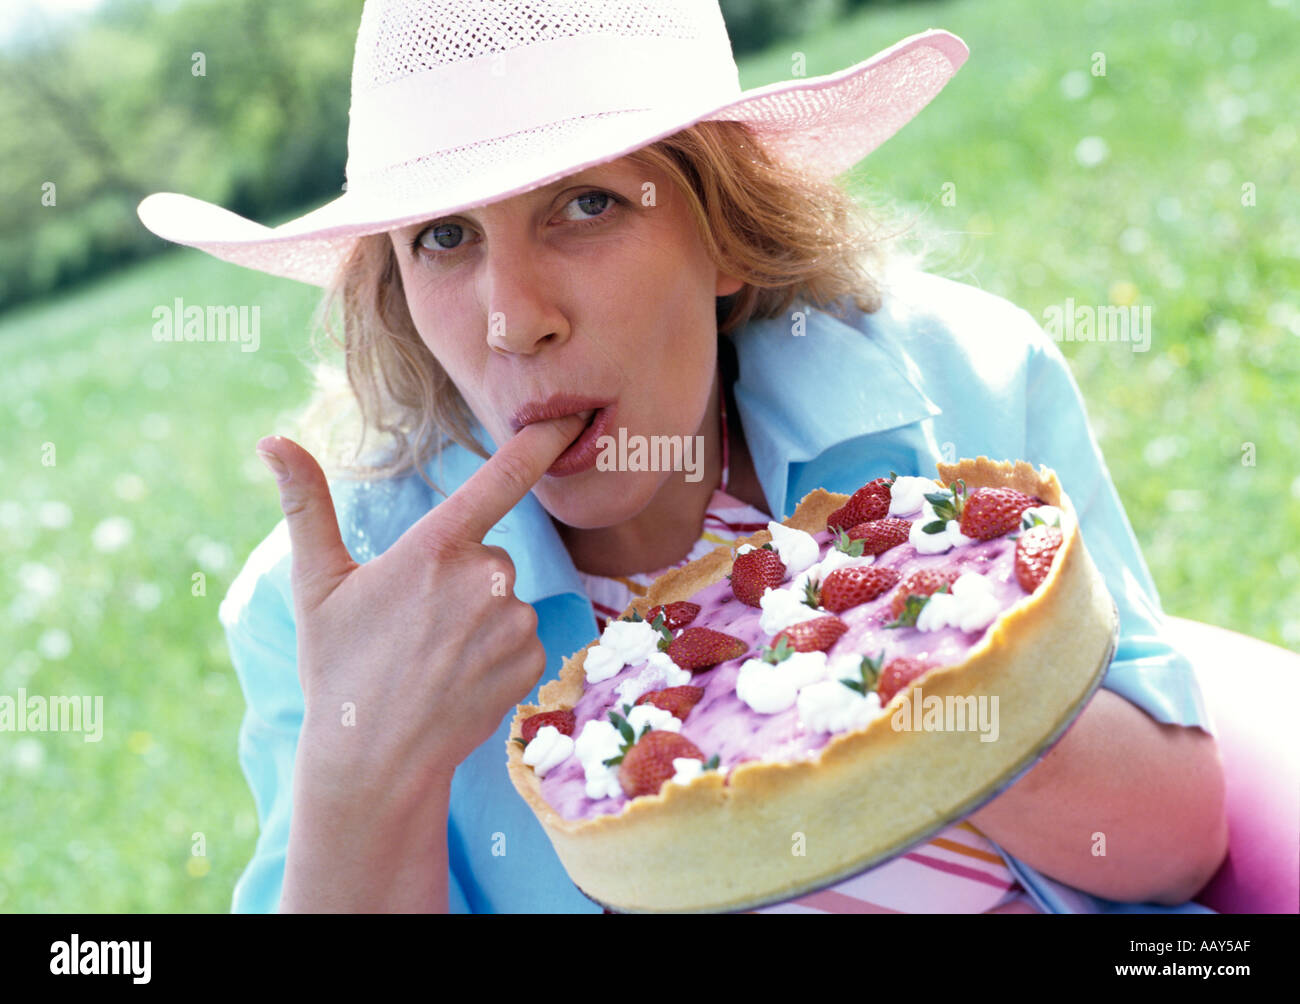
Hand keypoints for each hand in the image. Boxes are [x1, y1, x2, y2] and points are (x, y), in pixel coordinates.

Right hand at [255, 413, 587, 799]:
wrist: (374, 760)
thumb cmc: (339, 668)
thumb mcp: (316, 584)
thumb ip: (306, 505)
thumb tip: (272, 440)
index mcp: (434, 548)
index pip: (499, 479)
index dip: (538, 444)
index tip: (569, 418)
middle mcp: (483, 578)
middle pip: (488, 555)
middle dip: (460, 581)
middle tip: (415, 627)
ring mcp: (512, 622)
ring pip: (506, 600)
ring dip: (480, 620)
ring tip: (434, 659)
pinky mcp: (531, 660)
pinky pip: (523, 638)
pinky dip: (499, 654)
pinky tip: (461, 679)